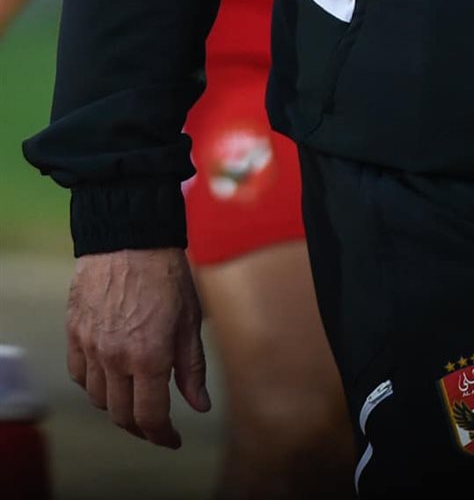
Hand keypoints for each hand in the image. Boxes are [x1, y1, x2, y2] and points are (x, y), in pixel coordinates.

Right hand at [66, 247, 209, 447]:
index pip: (150, 417)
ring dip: (116, 406)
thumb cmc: (167, 272)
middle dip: (141, 426)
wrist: (130, 234)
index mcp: (149, 356)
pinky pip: (78, 374)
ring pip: (97, 399)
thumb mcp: (190, 319)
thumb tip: (199, 404)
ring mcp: (90, 346)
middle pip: (121, 415)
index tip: (173, 439)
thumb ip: (192, 367)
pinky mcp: (74, 332)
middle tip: (156, 424)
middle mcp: (115, 358)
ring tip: (134, 398)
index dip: (162, 436)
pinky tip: (108, 377)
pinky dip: (92, 384)